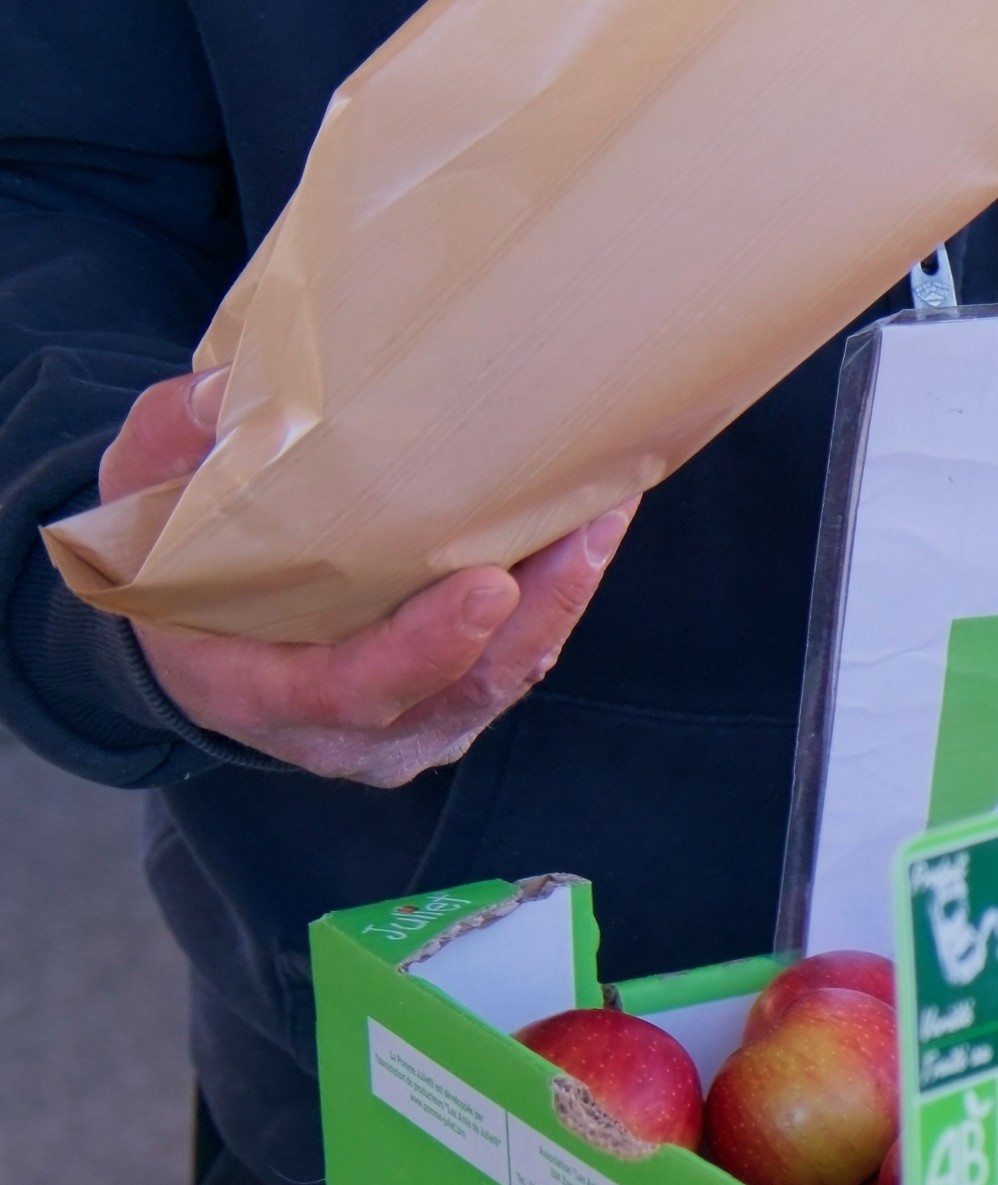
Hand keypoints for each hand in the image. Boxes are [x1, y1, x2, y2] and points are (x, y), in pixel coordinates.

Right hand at [103, 369, 637, 786]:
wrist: (194, 640)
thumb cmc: (171, 566)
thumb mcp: (143, 506)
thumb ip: (171, 450)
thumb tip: (217, 392)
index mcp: (260, 694)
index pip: (356, 688)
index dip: (429, 646)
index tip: (490, 586)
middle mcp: (346, 733)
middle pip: (462, 689)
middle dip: (537, 612)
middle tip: (586, 528)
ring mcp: (409, 727)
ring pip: (505, 678)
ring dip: (565, 599)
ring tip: (607, 513)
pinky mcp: (450, 705)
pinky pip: (515, 662)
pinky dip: (557, 602)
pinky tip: (590, 531)